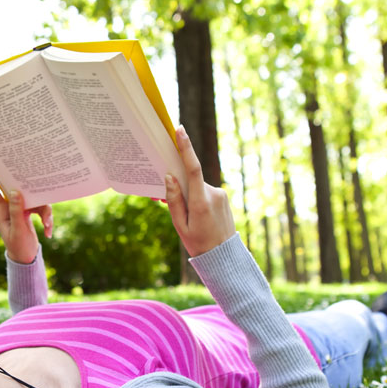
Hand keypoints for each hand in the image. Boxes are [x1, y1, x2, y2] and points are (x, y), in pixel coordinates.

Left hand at [0, 160, 52, 263]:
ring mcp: (18, 208)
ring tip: (47, 225)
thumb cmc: (18, 246)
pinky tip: (48, 231)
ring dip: (43, 211)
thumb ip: (17, 210)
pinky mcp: (28, 211)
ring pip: (32, 198)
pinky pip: (40, 208)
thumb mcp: (18, 229)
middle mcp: (8, 206)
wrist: (25, 258)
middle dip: (22, 180)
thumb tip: (14, 191)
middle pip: (14, 187)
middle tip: (23, 164)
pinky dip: (46, 218)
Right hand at [165, 126, 235, 256]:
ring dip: (188, 195)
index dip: (186, 148)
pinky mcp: (223, 198)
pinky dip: (196, 198)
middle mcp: (213, 194)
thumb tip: (169, 177)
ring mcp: (220, 195)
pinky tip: (196, 216)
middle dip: (178, 185)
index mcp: (201, 202)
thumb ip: (174, 200)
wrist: (224, 257)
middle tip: (163, 198)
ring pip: (197, 187)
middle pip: (190, 180)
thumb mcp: (180, 225)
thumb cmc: (199, 243)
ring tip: (186, 218)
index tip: (180, 131)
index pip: (193, 168)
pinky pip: (204, 192)